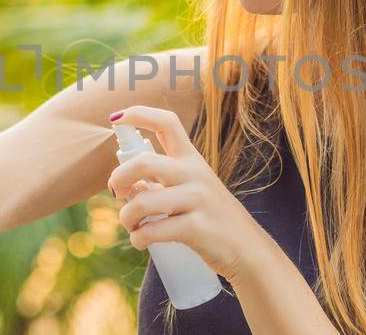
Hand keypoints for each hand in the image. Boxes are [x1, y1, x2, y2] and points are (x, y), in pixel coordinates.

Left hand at [106, 106, 277, 283]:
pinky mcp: (196, 228)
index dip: (139, 114)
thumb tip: (125, 185)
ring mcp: (197, 200)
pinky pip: (152, 231)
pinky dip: (138, 239)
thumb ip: (163, 182)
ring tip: (132, 226)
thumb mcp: (193, 191)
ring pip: (143, 201)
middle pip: (144, 162)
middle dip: (119, 177)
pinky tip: (141, 242)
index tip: (117, 118)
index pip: (167, 123)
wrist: (248, 250)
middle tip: (117, 193)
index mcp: (193, 160)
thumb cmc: (213, 220)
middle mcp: (195, 174)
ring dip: (126, 217)